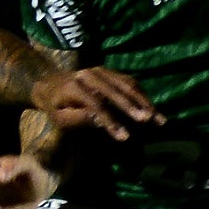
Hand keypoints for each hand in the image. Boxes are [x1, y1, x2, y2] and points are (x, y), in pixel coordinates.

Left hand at [30, 66, 161, 139]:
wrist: (50, 84)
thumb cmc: (55, 107)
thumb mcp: (60, 119)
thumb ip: (79, 119)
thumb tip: (102, 122)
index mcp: (74, 87)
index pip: (96, 105)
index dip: (111, 121)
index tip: (125, 137)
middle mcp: (89, 74)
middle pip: (115, 91)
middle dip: (133, 107)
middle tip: (150, 120)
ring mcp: (100, 70)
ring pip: (126, 84)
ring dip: (144, 100)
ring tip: (158, 117)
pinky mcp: (108, 71)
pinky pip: (128, 81)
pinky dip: (141, 94)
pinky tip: (151, 108)